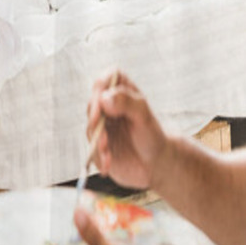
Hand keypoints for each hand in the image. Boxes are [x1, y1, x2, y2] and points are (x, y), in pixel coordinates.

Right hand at [86, 70, 168, 190]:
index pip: (104, 80)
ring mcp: (101, 126)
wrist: (155, 164)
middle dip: (95, 120)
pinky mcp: (98, 145)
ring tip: (107, 153)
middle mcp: (107, 107)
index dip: (100, 89)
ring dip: (97, 140)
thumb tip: (105, 98)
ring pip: (90, 128)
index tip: (101, 103)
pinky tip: (108, 163)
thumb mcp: (144, 117)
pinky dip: (98, 156)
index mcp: (120, 92)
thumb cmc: (153, 135)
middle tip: (104, 133)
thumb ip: (127, 103)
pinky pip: (92, 148)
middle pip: (93, 105)